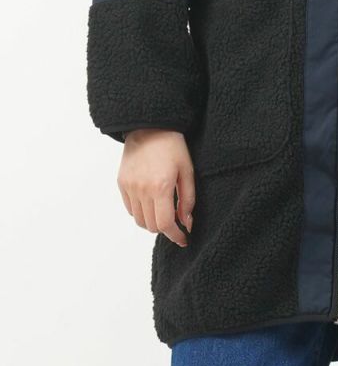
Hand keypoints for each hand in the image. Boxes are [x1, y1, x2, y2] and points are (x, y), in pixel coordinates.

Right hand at [117, 129, 194, 247]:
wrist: (150, 127)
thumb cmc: (173, 146)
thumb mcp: (187, 171)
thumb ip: (188, 199)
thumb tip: (186, 223)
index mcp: (160, 187)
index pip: (164, 224)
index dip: (175, 235)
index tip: (183, 239)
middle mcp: (141, 190)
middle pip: (151, 226)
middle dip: (165, 229)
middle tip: (176, 223)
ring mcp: (129, 187)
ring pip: (139, 220)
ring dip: (152, 222)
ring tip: (163, 212)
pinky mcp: (121, 183)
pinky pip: (130, 208)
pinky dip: (141, 212)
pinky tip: (151, 203)